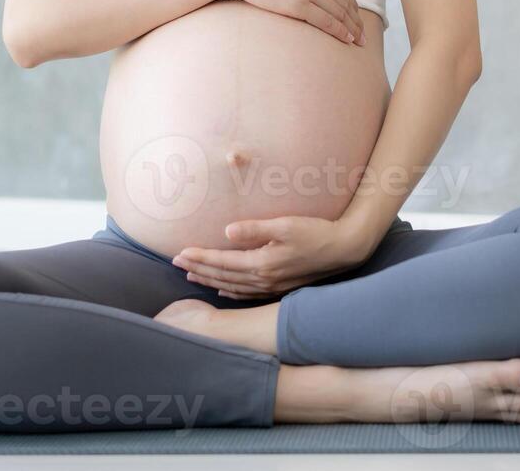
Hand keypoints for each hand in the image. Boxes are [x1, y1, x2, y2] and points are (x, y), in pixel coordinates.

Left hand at [171, 215, 372, 298]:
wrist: (343, 249)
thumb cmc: (315, 232)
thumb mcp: (285, 225)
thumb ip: (255, 229)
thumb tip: (226, 232)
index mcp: (262, 264)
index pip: (222, 262)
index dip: (199, 258)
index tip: (179, 253)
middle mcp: (264, 280)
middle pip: (222, 276)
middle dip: (198, 269)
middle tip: (175, 263)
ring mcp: (272, 287)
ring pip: (232, 287)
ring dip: (210, 280)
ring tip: (191, 275)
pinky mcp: (280, 287)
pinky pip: (247, 294)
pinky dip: (230, 291)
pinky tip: (223, 288)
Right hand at [225, 0, 365, 45]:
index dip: (354, 7)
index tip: (357, 19)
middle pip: (346, 3)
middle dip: (356, 21)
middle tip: (363, 36)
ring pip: (339, 13)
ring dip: (352, 29)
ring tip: (358, 41)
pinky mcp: (299, 4)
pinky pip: (327, 22)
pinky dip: (340, 32)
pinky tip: (346, 39)